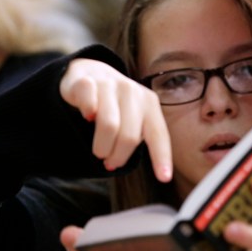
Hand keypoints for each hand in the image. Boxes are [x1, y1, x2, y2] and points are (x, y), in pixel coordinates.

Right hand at [60, 58, 171, 181]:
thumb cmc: (115, 104)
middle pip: (129, 137)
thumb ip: (139, 136)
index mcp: (149, 104)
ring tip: (98, 151)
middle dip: (118, 157)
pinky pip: (89, 104)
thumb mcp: (133, 118)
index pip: (158, 134)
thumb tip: (138, 166)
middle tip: (109, 163)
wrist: (90, 72)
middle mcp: (133, 92)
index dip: (161, 157)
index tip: (164, 178)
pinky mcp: (87, 81)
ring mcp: (110, 85)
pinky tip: (87, 118)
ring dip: (101, 146)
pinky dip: (87, 115)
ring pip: (109, 125)